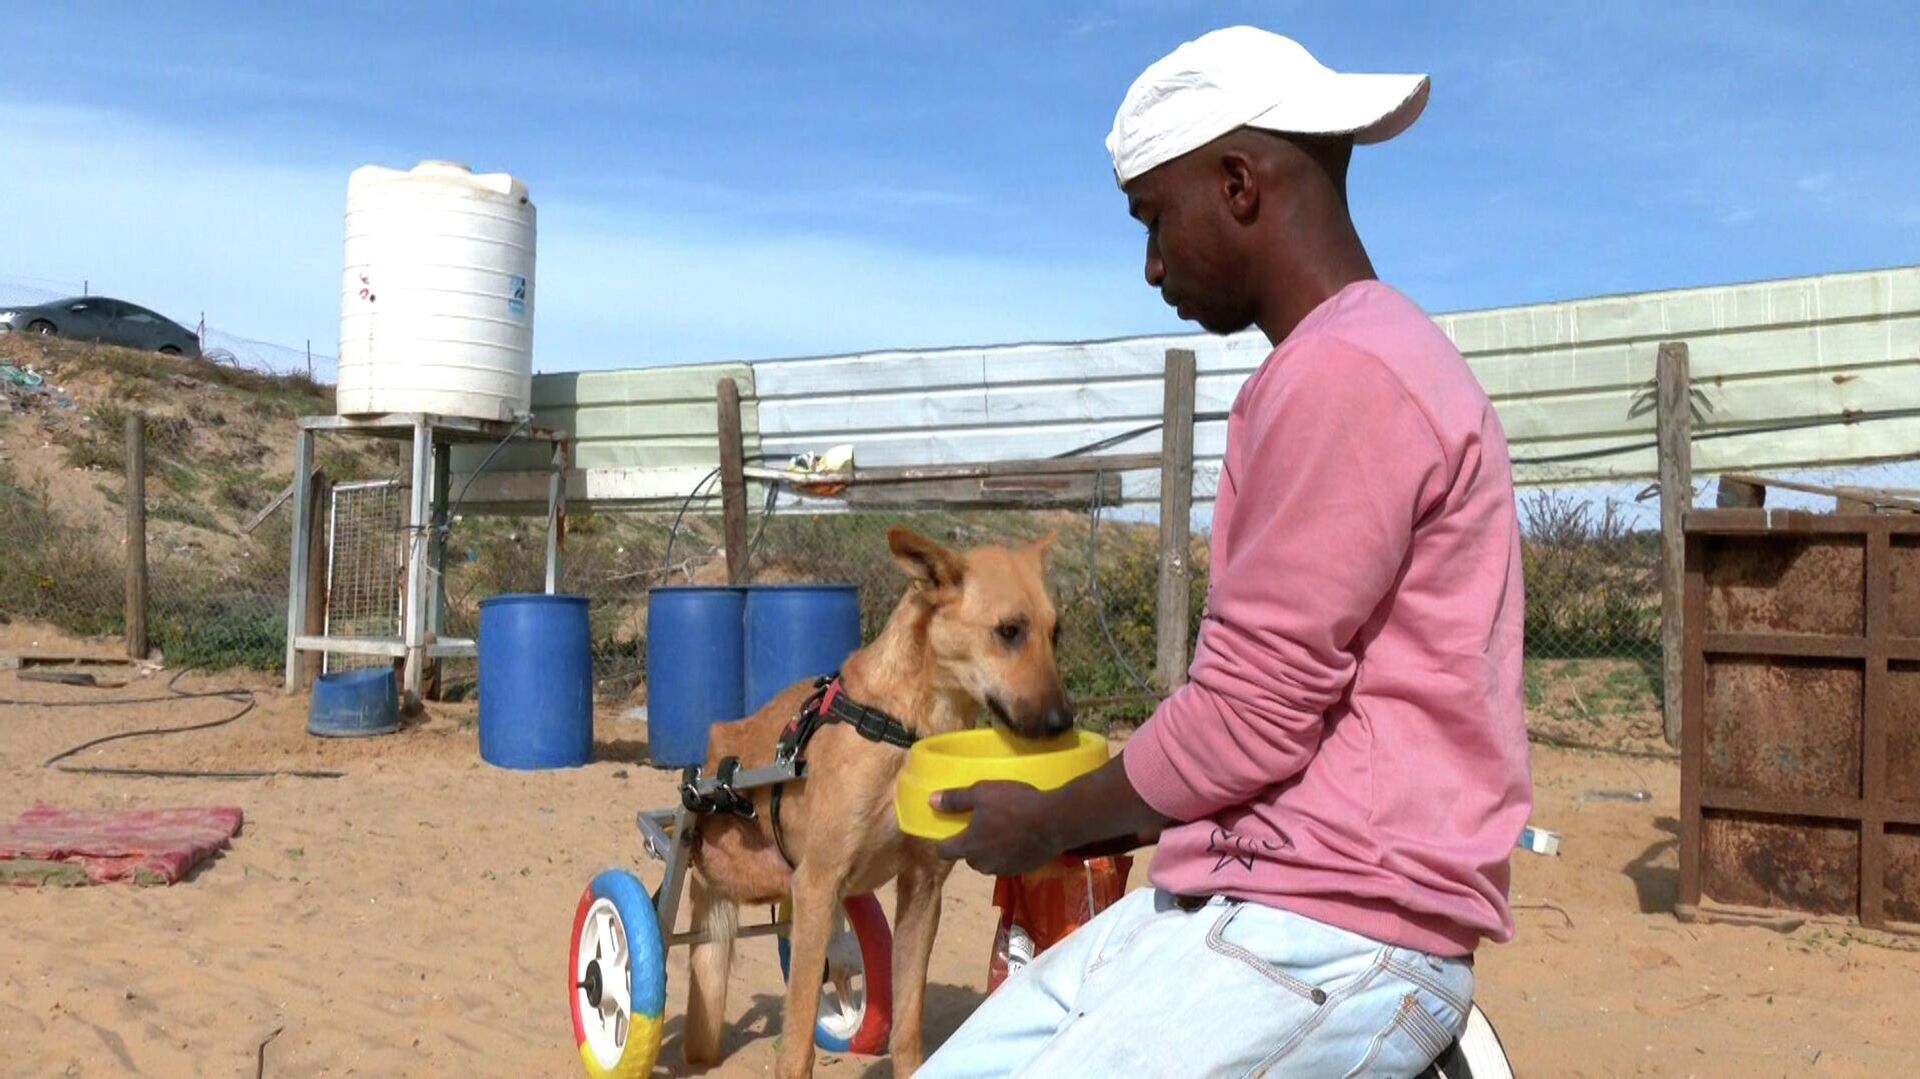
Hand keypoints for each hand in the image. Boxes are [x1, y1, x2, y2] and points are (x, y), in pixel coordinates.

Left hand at [932, 781, 1061, 875]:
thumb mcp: (982, 793)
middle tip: (982, 823)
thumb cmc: (1014, 805)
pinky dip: (1008, 853)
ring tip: (1003, 830)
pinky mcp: (1021, 870)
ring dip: (990, 849)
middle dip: (971, 843)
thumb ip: (955, 800)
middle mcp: (982, 864)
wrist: (1054, 822)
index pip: (943, 851)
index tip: (947, 832)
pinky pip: (1007, 862)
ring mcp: (1003, 870)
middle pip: (967, 856)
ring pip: (988, 860)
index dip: (942, 841)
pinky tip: (1019, 837)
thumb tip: (931, 801)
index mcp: (969, 846)